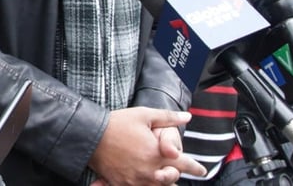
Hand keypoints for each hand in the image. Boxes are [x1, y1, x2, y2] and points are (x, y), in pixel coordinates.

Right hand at [88, 107, 203, 185]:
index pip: (184, 164)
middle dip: (175, 176)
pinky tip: (140, 182)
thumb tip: (187, 116)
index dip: (195, 168)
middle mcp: (149, 171)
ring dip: (161, 184)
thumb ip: (168, 117)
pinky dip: (141, 185)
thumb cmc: (118, 123)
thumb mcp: (144, 115)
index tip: (202, 170)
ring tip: (162, 179)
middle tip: (175, 173)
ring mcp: (135, 180)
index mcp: (157, 154)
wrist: (90, 135)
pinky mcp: (121, 184)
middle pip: (171, 180)